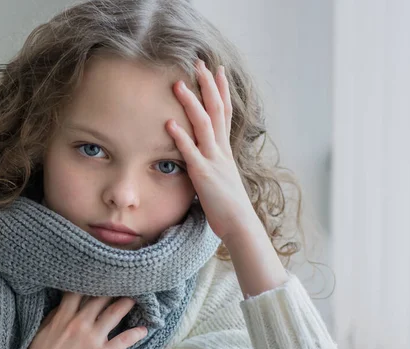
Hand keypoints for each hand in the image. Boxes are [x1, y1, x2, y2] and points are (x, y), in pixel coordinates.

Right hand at [25, 292, 147, 348]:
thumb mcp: (43, 330)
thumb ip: (56, 315)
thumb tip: (67, 302)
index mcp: (64, 316)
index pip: (80, 291)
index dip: (92, 282)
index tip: (101, 277)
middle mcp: (80, 323)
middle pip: (101, 298)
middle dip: (112, 289)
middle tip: (123, 282)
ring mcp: (93, 338)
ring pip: (114, 313)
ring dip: (127, 304)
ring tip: (136, 298)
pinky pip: (123, 340)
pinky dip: (135, 334)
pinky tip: (144, 329)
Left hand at [166, 59, 253, 240]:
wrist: (240, 224)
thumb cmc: (229, 204)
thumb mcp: (222, 177)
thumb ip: (213, 163)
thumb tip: (203, 157)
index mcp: (226, 150)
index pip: (225, 113)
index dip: (221, 91)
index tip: (217, 70)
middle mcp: (222, 150)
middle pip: (217, 110)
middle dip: (208, 86)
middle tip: (200, 63)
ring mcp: (214, 160)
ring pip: (204, 125)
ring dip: (191, 103)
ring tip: (178, 84)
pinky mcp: (204, 174)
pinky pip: (191, 151)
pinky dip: (180, 136)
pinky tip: (169, 123)